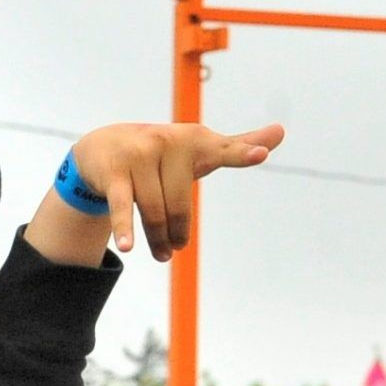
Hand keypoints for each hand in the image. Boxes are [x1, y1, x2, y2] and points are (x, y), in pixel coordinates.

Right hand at [61, 123, 287, 262]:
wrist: (103, 144)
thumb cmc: (162, 153)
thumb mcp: (200, 149)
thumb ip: (238, 146)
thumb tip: (282, 131)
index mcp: (194, 141)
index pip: (224, 151)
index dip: (244, 153)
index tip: (262, 154)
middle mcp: (167, 143)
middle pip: (180, 205)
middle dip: (177, 232)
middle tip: (175, 247)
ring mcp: (139, 156)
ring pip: (156, 212)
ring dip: (158, 240)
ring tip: (162, 254)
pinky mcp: (115, 173)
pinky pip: (124, 206)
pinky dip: (125, 228)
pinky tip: (128, 247)